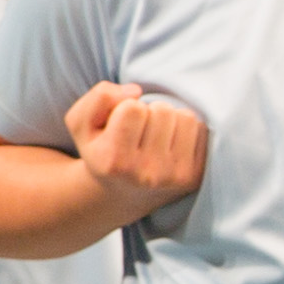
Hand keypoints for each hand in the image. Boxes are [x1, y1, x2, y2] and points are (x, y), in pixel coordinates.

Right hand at [69, 78, 207, 206]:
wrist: (123, 192)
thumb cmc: (102, 148)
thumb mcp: (82, 122)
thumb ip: (99, 97)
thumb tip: (136, 91)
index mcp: (113, 161)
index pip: (132, 108)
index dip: (126, 108)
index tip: (121, 125)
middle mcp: (144, 174)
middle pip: (162, 110)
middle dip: (151, 112)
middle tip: (140, 132)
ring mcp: (172, 177)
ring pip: (185, 117)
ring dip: (171, 119)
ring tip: (156, 137)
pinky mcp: (195, 176)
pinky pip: (201, 130)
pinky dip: (187, 131)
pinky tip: (171, 146)